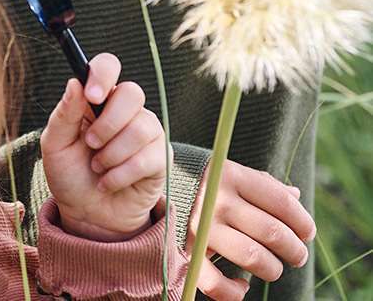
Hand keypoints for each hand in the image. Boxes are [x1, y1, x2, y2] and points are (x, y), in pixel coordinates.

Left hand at [40, 53, 167, 241]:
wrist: (87, 215)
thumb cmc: (69, 174)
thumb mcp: (55, 144)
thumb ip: (64, 114)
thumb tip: (75, 82)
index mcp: (96, 98)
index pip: (108, 66)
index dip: (103, 75)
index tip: (92, 95)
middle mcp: (125, 109)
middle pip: (132, 93)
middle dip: (108, 124)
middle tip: (90, 144)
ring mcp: (146, 131)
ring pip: (141, 127)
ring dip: (112, 154)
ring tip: (98, 167)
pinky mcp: (160, 157)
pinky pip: (149, 157)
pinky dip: (121, 174)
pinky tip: (109, 181)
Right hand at [186, 160, 315, 300]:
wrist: (155, 182)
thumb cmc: (204, 181)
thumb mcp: (231, 172)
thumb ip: (262, 183)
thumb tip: (295, 197)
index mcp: (230, 175)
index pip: (282, 203)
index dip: (303, 222)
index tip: (307, 232)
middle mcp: (216, 200)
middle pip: (273, 233)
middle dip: (294, 250)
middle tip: (296, 254)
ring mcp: (201, 227)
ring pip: (254, 258)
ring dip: (272, 269)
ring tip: (272, 267)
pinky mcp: (187, 251)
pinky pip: (217, 284)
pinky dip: (235, 292)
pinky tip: (242, 286)